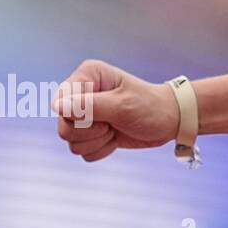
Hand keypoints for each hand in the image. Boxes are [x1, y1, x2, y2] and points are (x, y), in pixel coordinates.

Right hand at [52, 59, 181, 161]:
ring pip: (71, 142)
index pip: (60, 102)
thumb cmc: (151, 106)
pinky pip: (82, 151)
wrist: (170, 120)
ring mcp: (84, 114)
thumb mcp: (123, 105)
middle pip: (63, 127)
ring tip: (116, 127)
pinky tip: (116, 136)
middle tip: (112, 123)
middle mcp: (81, 93)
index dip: (79, 117)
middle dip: (90, 132)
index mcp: (87, 76)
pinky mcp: (90, 132)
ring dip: (98, 141)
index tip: (103, 114)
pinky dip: (101, 149)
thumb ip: (89, 106)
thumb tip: (57, 105)